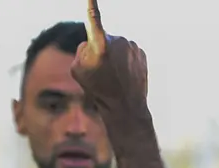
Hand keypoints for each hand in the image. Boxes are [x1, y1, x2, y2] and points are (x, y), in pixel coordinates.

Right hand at [70, 0, 148, 116]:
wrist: (125, 107)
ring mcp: (132, 46)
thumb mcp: (77, 70)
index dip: (91, 5)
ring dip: (113, 57)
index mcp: (100, 44)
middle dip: (99, 50)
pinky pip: (128, 53)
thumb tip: (90, 43)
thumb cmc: (98, 90)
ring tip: (113, 77)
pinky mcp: (141, 53)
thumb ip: (81, 50)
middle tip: (100, 72)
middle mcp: (118, 41)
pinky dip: (124, 62)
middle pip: (102, 39)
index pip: (94, 19)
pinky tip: (123, 76)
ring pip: (116, 46)